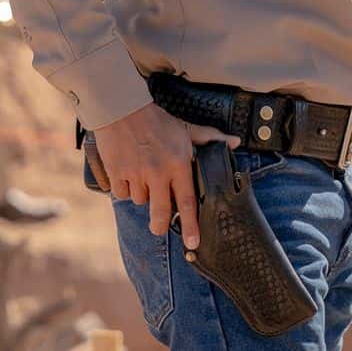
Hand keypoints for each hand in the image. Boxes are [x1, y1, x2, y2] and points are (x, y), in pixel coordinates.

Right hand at [91, 103, 238, 249]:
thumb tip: (234, 142)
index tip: (194, 242)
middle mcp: (158, 172)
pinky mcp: (117, 173)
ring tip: (143, 178)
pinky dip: (125, 188)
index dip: (191, 225)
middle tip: (160, 227)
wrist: (121, 108)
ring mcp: (136, 174)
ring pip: (140, 201)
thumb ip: (209, 138)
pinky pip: (122, 193)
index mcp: (178, 163)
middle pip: (160, 213)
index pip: (187, 202)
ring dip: (142, 195)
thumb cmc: (156, 120)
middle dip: (160, 226)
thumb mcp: (185, 128)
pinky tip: (128, 175)